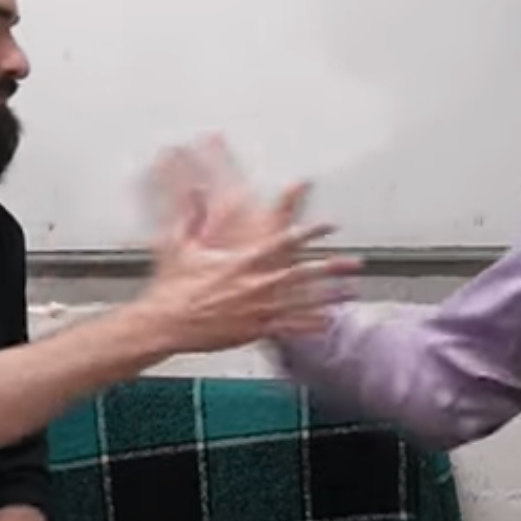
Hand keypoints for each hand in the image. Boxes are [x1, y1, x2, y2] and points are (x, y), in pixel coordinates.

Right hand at [137, 158, 360, 352]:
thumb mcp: (181, 245)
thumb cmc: (173, 287)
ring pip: (302, 302)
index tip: (328, 226)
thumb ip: (191, 215)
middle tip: (356, 262)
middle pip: (304, 273)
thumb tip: (193, 191)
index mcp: (242, 261)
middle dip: (332, 266)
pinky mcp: (252, 330)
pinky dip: (309, 325)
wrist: (165, 322)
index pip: (284, 242)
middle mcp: (255, 285)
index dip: (310, 232)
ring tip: (351, 293)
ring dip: (329, 297)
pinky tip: (326, 323)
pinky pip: (287, 327)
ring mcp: (257, 309)